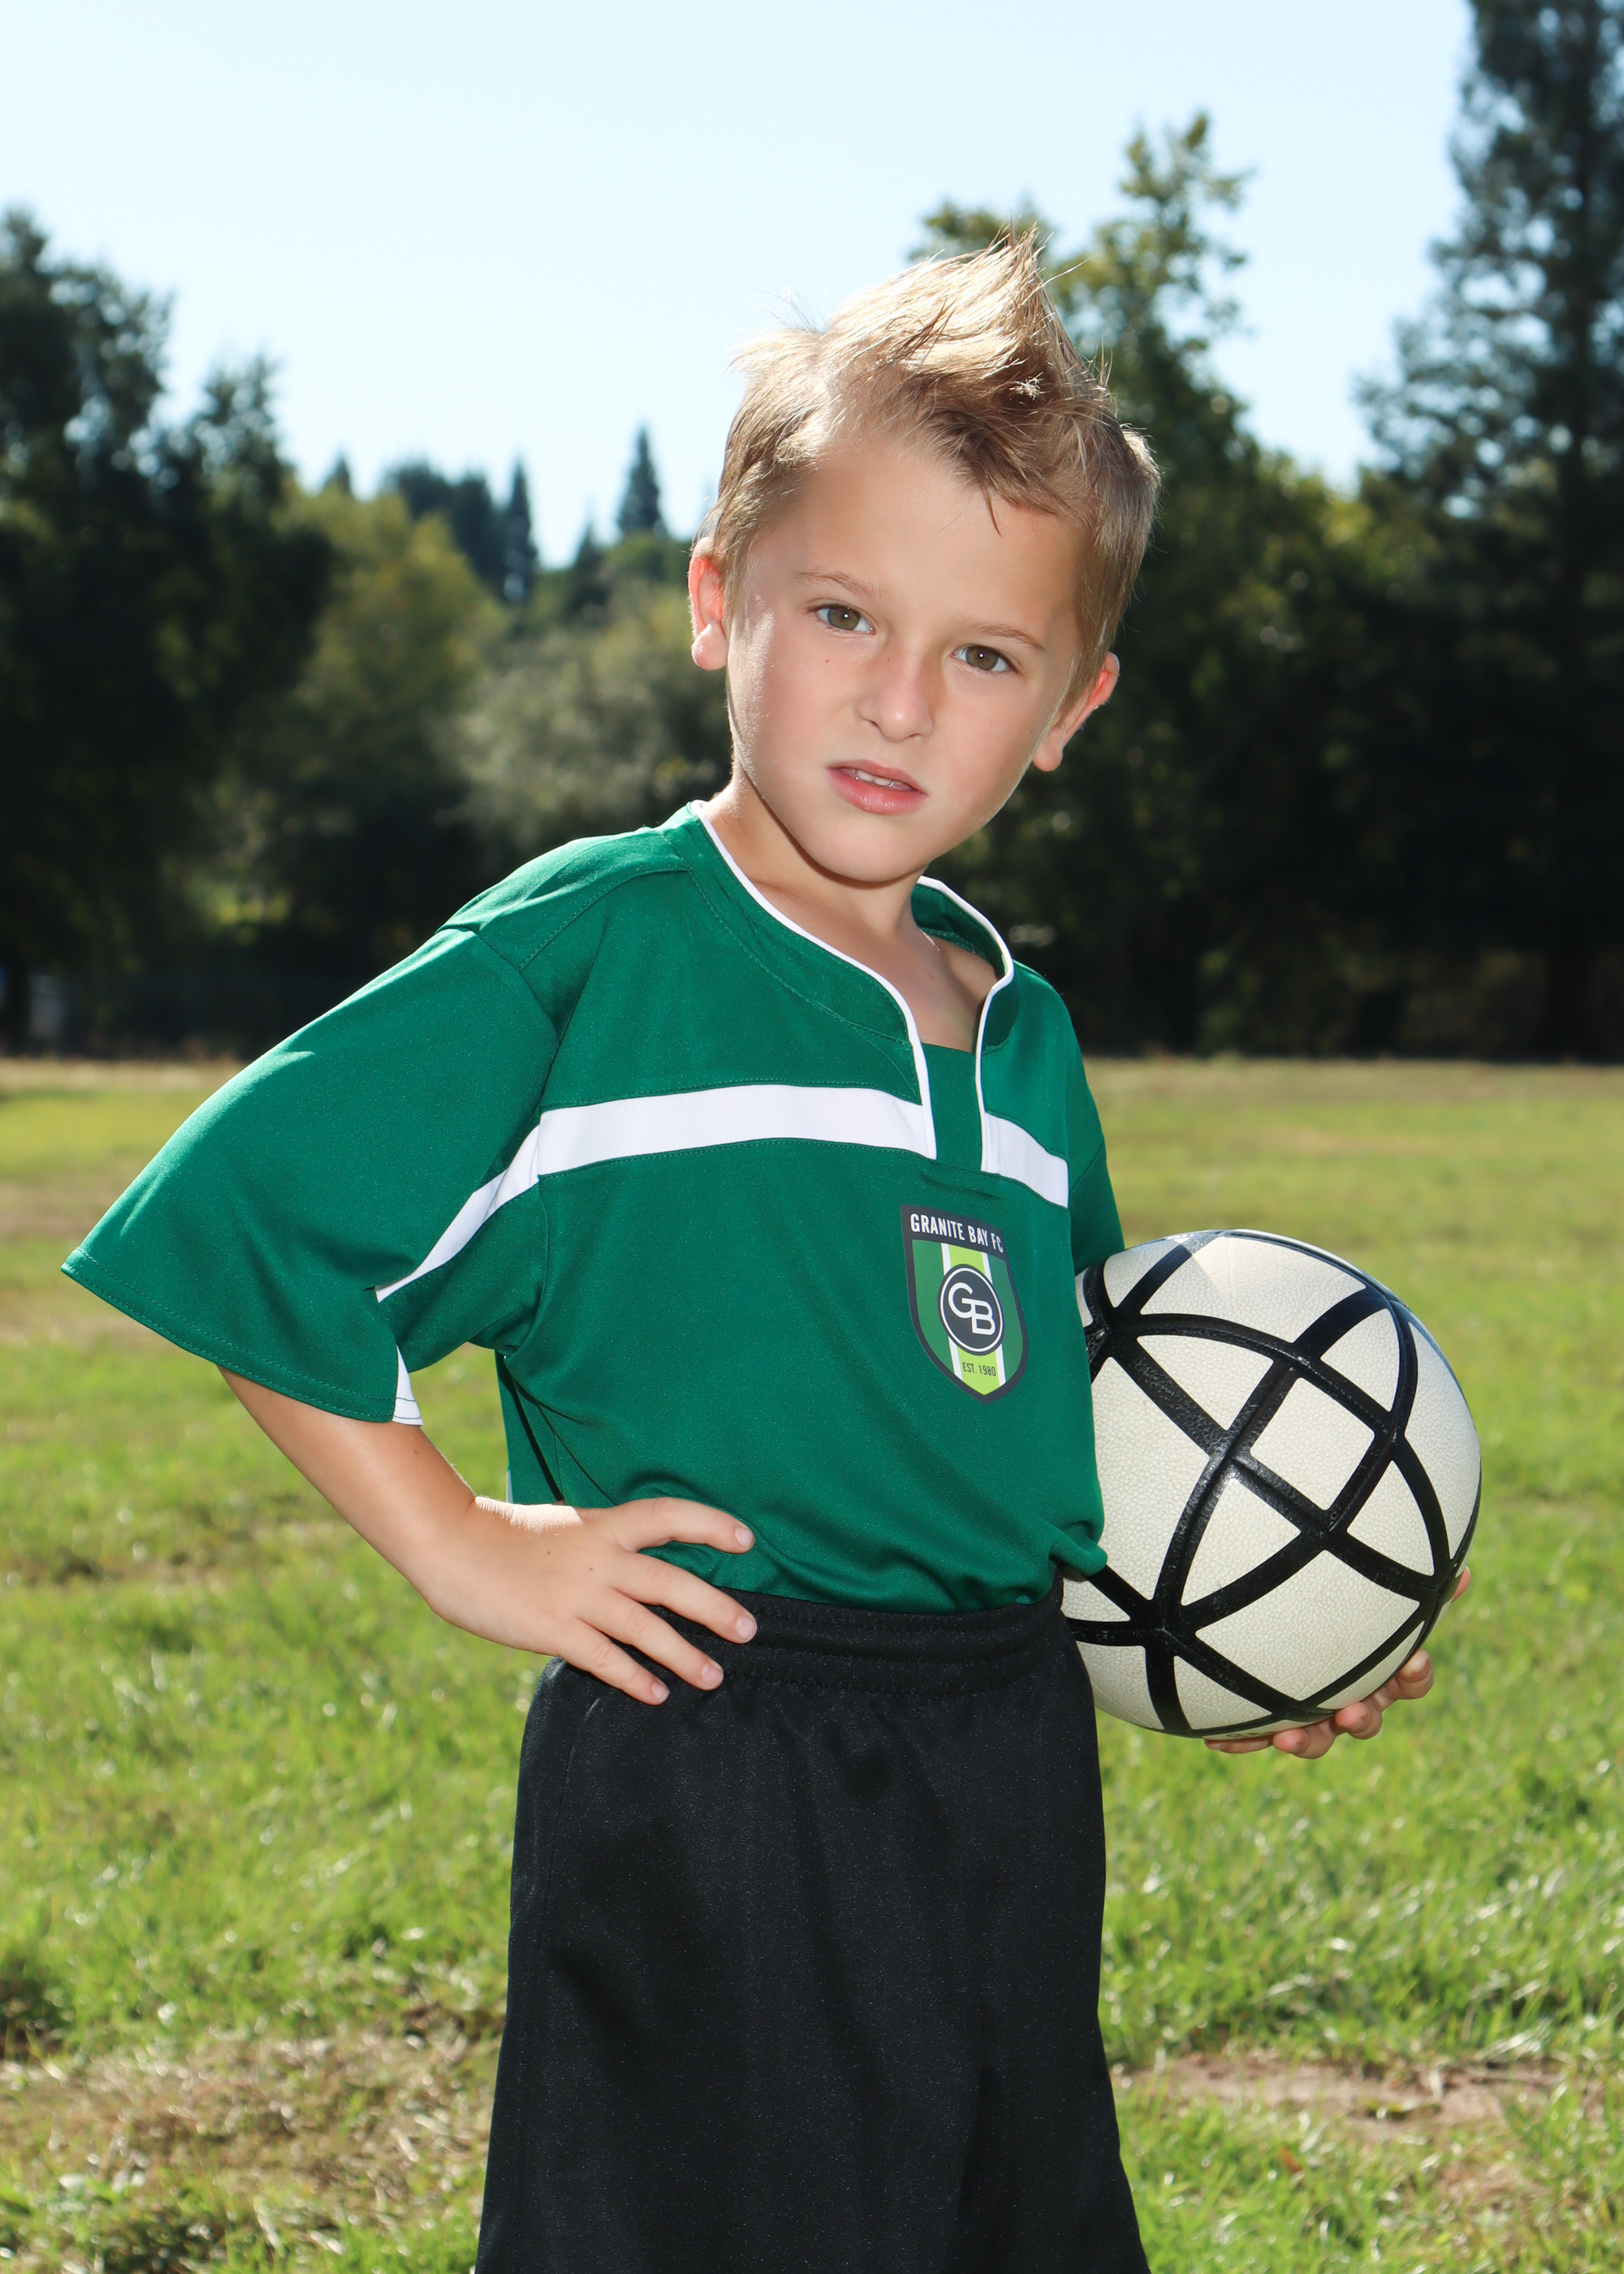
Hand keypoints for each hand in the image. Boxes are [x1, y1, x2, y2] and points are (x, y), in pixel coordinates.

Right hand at [220, 1371, 756, 1706]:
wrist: (452, 1546)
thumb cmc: (509, 1538)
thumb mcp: (567, 1528)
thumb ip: (605, 1547)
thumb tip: (643, 1575)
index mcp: (602, 1526)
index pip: (668, 1515)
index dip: (710, 1524)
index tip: (746, 1539)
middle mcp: (597, 1558)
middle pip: (670, 1581)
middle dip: (715, 1607)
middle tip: (749, 1629)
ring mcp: (576, 1595)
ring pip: (645, 1628)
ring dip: (684, 1655)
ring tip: (713, 1676)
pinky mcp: (551, 1629)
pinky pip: (603, 1658)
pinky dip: (633, 1678)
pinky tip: (655, 1694)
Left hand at [1206, 1565, 1470, 1759]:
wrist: (1274, 1622)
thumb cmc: (1334, 1603)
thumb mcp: (1368, 1589)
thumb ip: (1407, 1579)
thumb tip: (1465, 1572)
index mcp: (1380, 1669)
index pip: (1411, 1680)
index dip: (1416, 1676)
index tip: (1415, 1660)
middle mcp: (1350, 1696)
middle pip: (1367, 1719)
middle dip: (1363, 1718)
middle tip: (1352, 1712)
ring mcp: (1311, 1712)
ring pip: (1317, 1739)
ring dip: (1308, 1742)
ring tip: (1287, 1739)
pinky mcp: (1270, 1721)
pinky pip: (1258, 1736)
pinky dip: (1242, 1740)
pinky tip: (1216, 1741)